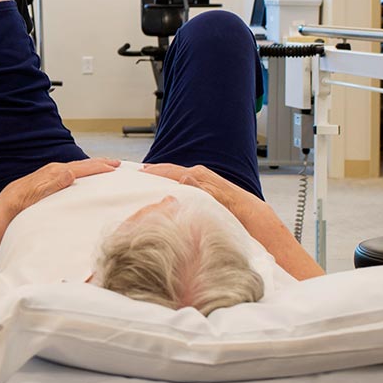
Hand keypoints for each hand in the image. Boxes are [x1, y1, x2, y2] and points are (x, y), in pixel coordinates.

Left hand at [0, 158, 119, 216]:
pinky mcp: (50, 178)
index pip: (84, 168)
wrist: (8, 202)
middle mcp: (56, 169)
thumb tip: (71, 172)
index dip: (100, 167)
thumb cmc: (23, 200)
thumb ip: (56, 182)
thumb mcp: (40, 192)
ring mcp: (53, 173)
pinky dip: (84, 171)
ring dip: (93, 166)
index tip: (115, 168)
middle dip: (101, 162)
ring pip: (79, 167)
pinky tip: (85, 176)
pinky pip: (73, 172)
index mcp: (57, 171)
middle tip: (117, 163)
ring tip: (105, 166)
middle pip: (83, 164)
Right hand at [140, 162, 261, 215]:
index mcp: (196, 174)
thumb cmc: (231, 208)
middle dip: (152, 171)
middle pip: (168, 170)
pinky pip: (180, 181)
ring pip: (174, 175)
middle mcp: (197, 173)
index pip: (168, 171)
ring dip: (160, 177)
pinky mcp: (202, 184)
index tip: (136, 173)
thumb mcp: (214, 199)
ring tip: (144, 180)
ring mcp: (200, 177)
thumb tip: (183, 177)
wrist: (249, 212)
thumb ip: (198, 188)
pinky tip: (164, 189)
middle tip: (133, 175)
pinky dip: (169, 182)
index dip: (151, 172)